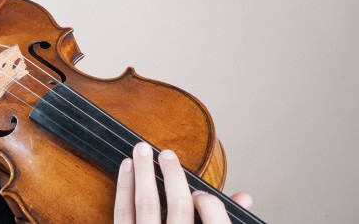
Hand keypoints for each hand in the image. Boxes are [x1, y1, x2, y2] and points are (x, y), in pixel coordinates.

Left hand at [114, 142, 251, 222]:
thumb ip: (222, 220)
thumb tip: (244, 196)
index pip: (215, 219)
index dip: (210, 202)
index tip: (201, 190)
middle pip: (178, 207)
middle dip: (172, 176)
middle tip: (167, 154)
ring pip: (146, 205)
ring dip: (144, 173)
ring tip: (142, 150)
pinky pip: (122, 214)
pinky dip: (123, 187)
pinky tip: (126, 168)